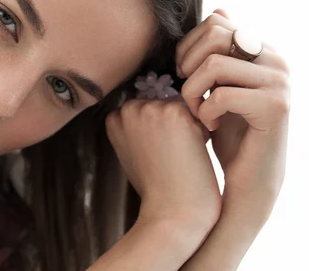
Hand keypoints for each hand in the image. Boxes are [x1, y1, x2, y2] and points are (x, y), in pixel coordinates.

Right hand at [105, 96, 221, 229]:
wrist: (170, 211)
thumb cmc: (156, 188)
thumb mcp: (132, 153)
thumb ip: (136, 129)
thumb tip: (154, 111)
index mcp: (114, 118)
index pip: (145, 109)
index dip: (156, 130)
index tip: (156, 153)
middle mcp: (128, 109)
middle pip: (163, 104)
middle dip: (172, 125)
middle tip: (169, 155)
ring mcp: (151, 108)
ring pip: (181, 107)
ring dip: (187, 127)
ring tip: (180, 155)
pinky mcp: (176, 112)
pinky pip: (197, 114)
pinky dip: (202, 132)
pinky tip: (192, 153)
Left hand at [176, 8, 290, 217]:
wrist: (248, 179)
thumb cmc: (227, 132)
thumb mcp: (218, 85)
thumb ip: (218, 52)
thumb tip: (220, 8)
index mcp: (262, 50)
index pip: (216, 20)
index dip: (187, 44)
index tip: (181, 73)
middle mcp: (277, 59)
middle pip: (215, 34)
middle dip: (187, 63)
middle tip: (186, 92)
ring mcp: (280, 81)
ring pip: (214, 64)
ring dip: (191, 90)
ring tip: (194, 111)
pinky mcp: (276, 107)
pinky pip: (222, 94)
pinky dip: (204, 112)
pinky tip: (209, 126)